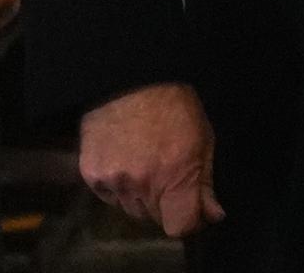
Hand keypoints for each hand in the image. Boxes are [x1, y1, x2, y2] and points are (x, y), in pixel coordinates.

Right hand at [79, 82, 220, 237]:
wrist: (129, 76)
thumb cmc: (174, 103)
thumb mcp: (202, 138)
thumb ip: (205, 183)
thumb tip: (212, 216)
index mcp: (175, 175)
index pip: (180, 227)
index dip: (189, 221)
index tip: (192, 210)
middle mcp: (143, 183)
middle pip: (155, 219)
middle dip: (165, 204)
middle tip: (166, 175)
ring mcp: (114, 180)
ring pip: (131, 209)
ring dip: (140, 196)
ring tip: (144, 164)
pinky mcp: (91, 173)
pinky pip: (108, 196)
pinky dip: (117, 186)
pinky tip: (123, 160)